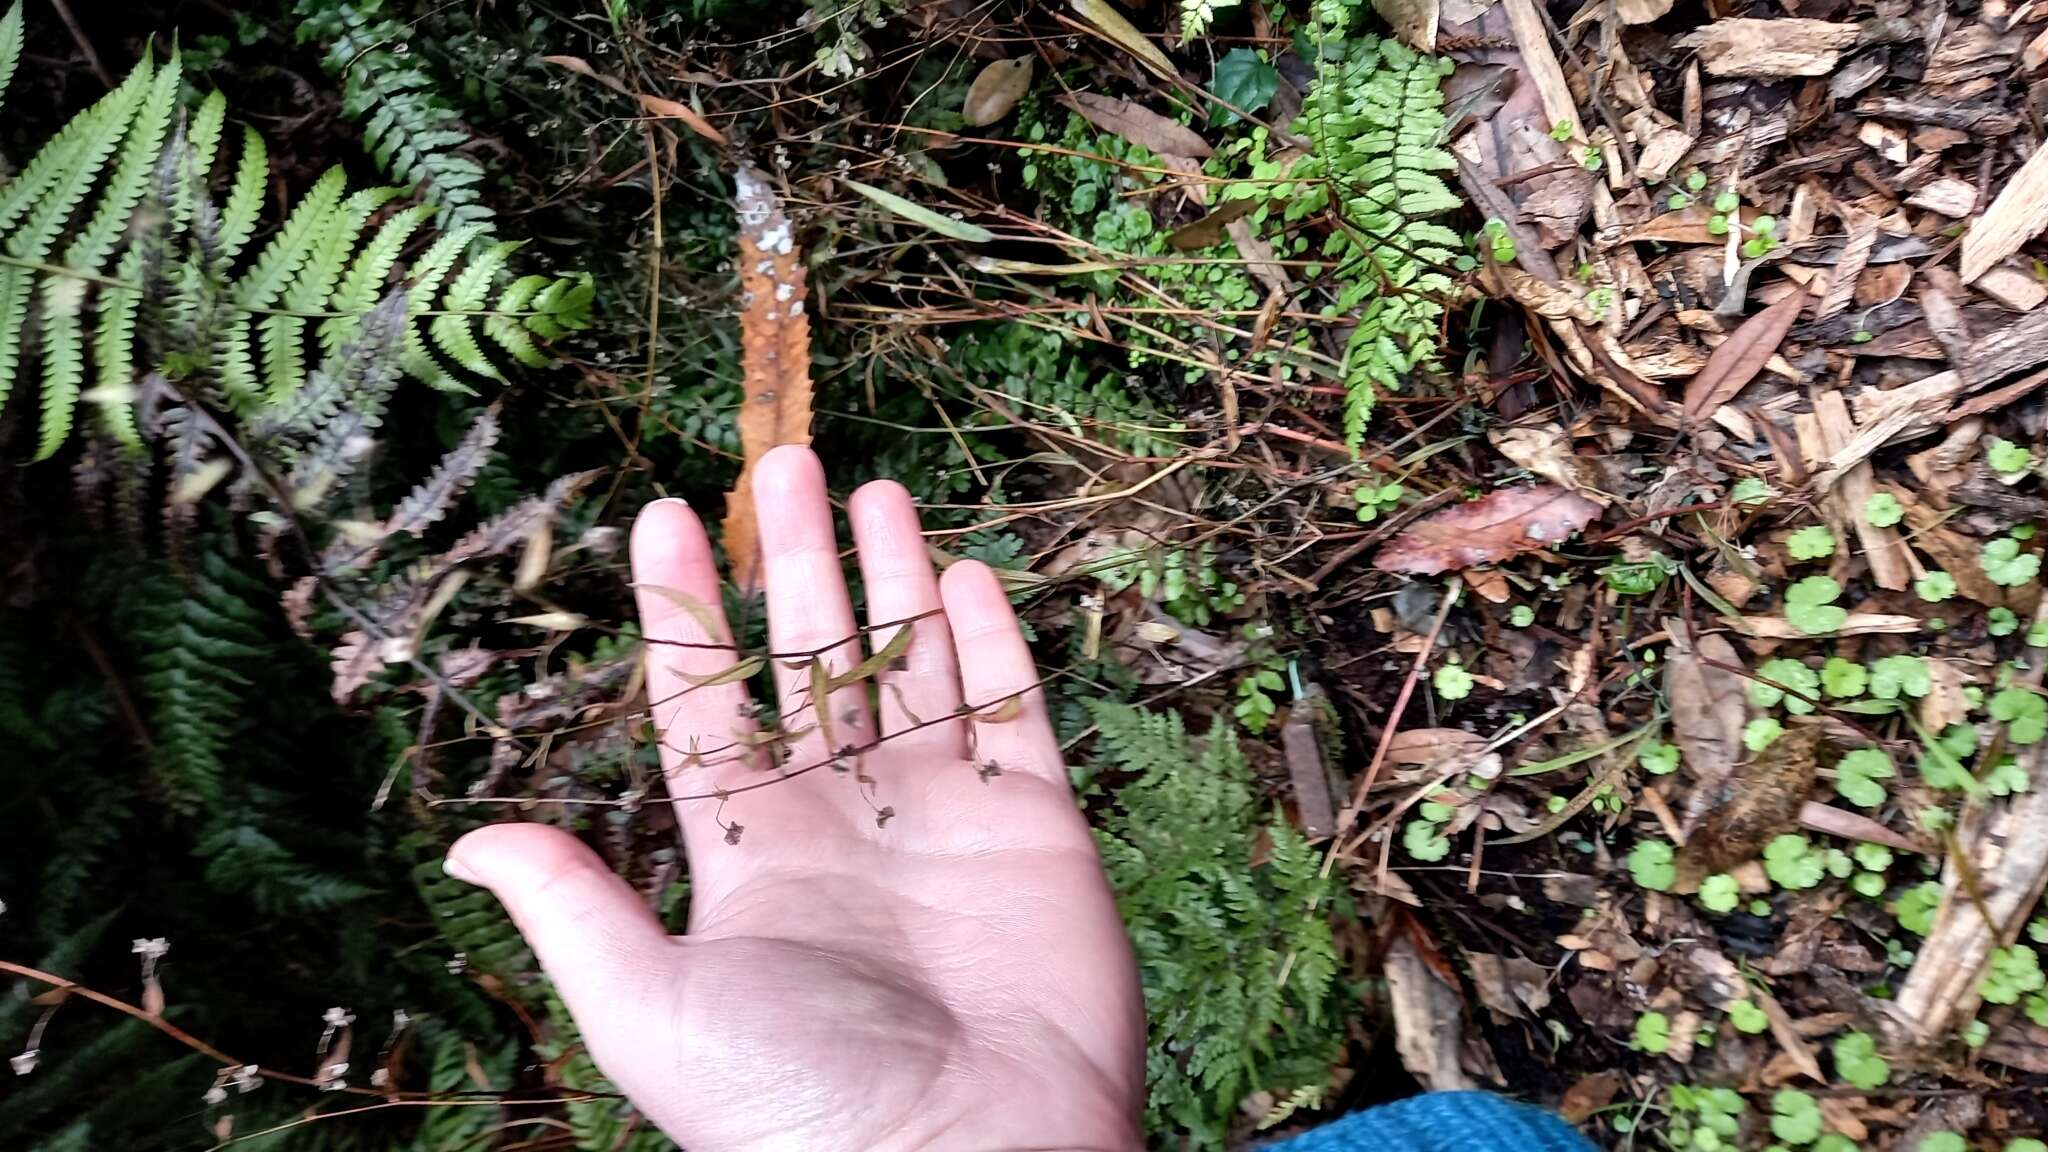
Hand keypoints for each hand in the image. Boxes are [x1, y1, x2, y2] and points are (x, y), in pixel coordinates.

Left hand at [447, 446, 1144, 1151]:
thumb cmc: (797, 1106)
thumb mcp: (649, 1010)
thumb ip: (574, 908)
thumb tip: (463, 841)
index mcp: (749, 853)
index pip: (705, 702)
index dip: (681, 609)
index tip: (662, 515)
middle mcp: (845, 819)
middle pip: (813, 658)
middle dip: (796, 558)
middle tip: (787, 457)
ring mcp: (943, 818)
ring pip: (913, 664)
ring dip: (893, 576)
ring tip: (875, 490)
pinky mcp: (1036, 828)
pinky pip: (1011, 712)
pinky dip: (993, 642)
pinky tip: (968, 574)